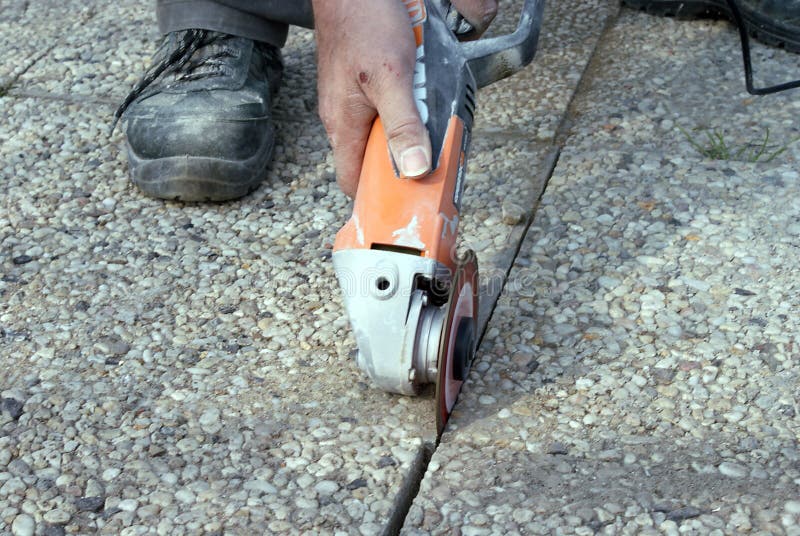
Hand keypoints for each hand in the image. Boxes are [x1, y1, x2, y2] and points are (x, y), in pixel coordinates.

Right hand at [313, 0, 496, 197]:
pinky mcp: (361, 85)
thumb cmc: (364, 26)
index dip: (378, 196)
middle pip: (373, 160)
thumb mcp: (392, 78)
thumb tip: (416, 169)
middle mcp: (343, 120)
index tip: (407, 202)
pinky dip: (405, 111)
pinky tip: (421, 99)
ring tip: (431, 126)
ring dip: (408, 134)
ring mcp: (351, 102)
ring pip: (381, 134)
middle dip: (402, 163)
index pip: (354, 182)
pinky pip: (384, 110)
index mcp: (344, 127)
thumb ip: (403, 125)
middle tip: (433, 162)